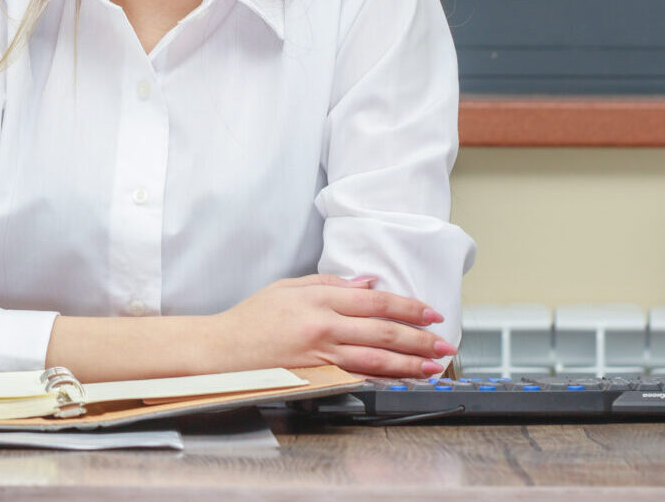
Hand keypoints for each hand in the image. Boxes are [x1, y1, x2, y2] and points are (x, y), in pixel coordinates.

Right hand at [208, 274, 451, 379]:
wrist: (220, 351)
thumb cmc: (250, 319)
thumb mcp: (288, 287)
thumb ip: (331, 284)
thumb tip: (369, 283)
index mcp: (319, 300)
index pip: (376, 302)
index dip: (409, 307)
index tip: (431, 313)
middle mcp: (324, 327)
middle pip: (383, 332)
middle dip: (420, 339)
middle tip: (444, 343)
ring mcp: (321, 356)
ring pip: (376, 360)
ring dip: (410, 364)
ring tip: (434, 366)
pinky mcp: (316, 378)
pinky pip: (357, 379)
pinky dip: (383, 381)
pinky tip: (401, 382)